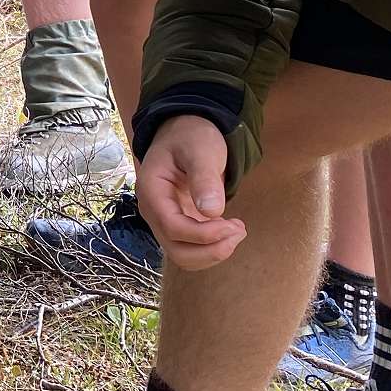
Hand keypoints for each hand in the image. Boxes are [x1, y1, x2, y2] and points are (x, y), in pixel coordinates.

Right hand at [137, 114, 246, 268]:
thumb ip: (205, 178)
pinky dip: (213, 249)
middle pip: (176, 250)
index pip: (172, 227)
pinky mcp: (179, 225)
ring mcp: (165, 221)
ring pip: (184, 256)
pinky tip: (228, 229)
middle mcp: (153, 212)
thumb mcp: (201, 150)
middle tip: (239, 229)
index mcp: (151, 191)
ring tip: (237, 230)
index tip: (232, 224)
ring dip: (213, 253)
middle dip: (211, 249)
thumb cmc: (192, 137)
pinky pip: (192, 250)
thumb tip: (212, 211)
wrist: (185, 133)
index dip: (203, 234)